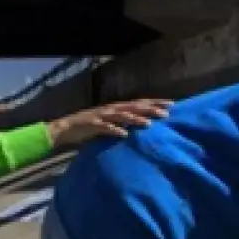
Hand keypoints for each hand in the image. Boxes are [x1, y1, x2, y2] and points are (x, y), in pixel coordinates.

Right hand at [46, 99, 170, 148]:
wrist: (65, 128)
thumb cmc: (90, 127)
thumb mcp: (111, 122)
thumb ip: (124, 121)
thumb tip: (143, 123)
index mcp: (117, 108)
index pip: (140, 103)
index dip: (155, 103)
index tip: (172, 105)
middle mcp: (111, 109)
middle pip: (134, 107)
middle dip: (151, 109)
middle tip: (167, 113)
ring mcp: (102, 116)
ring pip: (122, 115)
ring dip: (135, 119)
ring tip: (149, 124)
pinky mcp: (93, 125)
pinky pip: (105, 128)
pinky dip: (115, 130)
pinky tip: (124, 134)